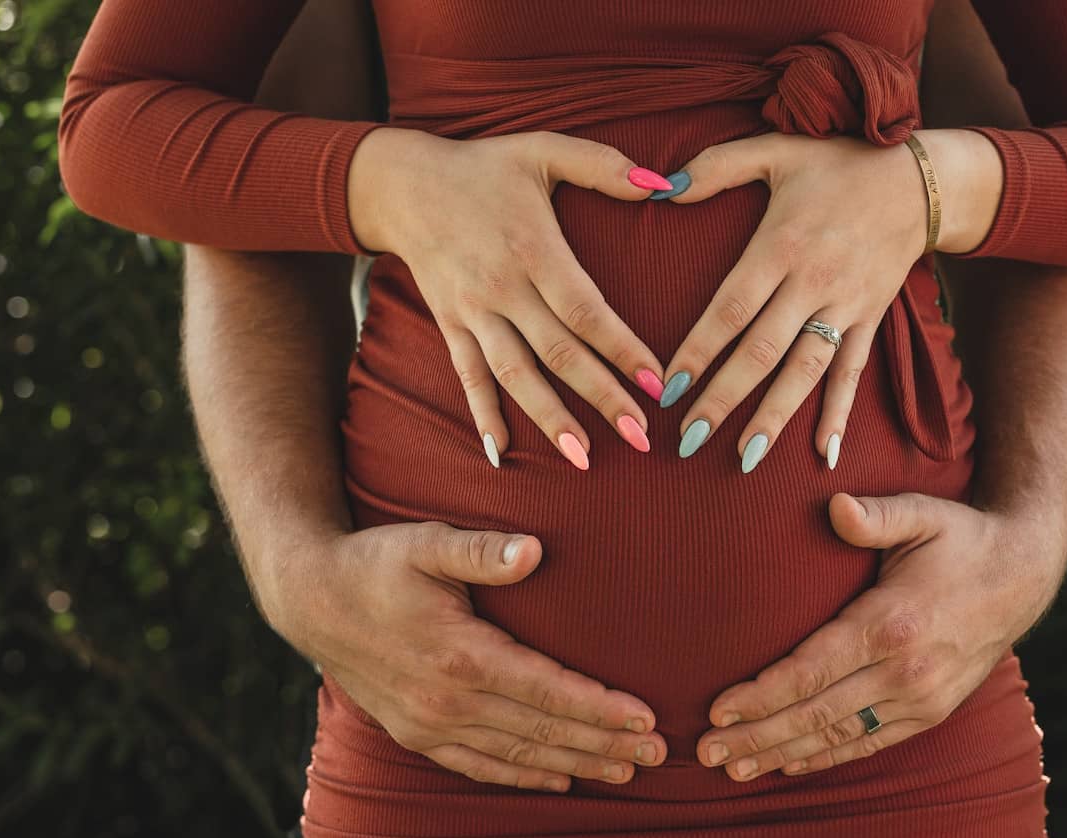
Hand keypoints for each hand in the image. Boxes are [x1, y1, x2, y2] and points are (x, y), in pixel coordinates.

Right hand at [269, 521, 668, 791]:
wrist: (310, 599)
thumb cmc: (376, 563)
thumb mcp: (426, 543)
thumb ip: (481, 550)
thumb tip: (535, 550)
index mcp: (459, 654)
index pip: (546, 689)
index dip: (599, 707)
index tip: (645, 716)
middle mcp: (446, 700)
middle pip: (542, 729)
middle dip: (604, 743)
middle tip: (659, 752)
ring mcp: (429, 723)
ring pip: (517, 754)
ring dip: (575, 763)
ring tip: (627, 771)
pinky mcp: (416, 732)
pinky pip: (478, 765)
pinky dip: (521, 775)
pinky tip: (558, 779)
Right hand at [346, 127, 675, 468]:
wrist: (402, 183)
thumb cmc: (485, 166)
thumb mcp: (544, 149)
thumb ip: (604, 165)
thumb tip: (664, 185)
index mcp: (533, 247)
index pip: (586, 311)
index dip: (623, 350)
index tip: (659, 385)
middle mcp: (502, 287)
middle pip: (558, 353)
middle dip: (601, 398)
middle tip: (640, 438)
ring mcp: (472, 312)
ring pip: (514, 375)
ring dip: (549, 420)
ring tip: (584, 459)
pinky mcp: (450, 325)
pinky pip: (468, 377)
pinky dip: (484, 415)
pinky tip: (503, 454)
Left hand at [655, 132, 929, 469]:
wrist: (920, 179)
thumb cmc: (838, 162)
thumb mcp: (776, 150)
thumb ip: (715, 167)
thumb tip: (662, 188)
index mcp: (782, 244)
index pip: (731, 308)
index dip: (699, 350)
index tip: (669, 387)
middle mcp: (813, 281)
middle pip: (762, 350)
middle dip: (724, 398)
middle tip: (689, 439)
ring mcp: (846, 305)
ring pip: (806, 371)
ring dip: (775, 417)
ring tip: (745, 458)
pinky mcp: (870, 319)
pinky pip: (852, 372)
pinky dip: (838, 413)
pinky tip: (822, 452)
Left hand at [695, 491, 1066, 780]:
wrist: (1025, 575)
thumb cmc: (961, 538)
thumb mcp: (922, 513)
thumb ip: (875, 515)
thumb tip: (835, 507)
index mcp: (892, 622)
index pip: (813, 669)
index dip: (763, 695)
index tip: (718, 708)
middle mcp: (905, 670)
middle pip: (816, 713)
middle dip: (757, 735)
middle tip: (704, 751)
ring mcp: (921, 697)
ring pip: (839, 735)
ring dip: (782, 753)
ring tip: (732, 767)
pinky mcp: (931, 711)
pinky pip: (871, 741)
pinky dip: (827, 756)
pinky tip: (790, 763)